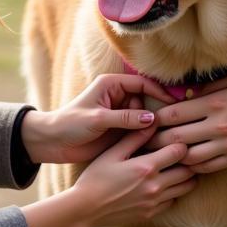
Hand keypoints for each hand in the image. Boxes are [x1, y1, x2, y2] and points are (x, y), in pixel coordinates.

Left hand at [20, 73, 172, 163]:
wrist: (53, 143)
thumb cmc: (70, 124)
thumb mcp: (98, 119)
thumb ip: (125, 118)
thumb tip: (152, 119)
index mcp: (111, 85)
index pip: (141, 83)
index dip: (158, 92)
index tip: (173, 104)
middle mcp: (118, 97)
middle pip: (147, 99)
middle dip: (158, 109)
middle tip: (172, 124)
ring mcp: (120, 114)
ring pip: (145, 116)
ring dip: (154, 124)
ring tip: (166, 135)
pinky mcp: (120, 130)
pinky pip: (139, 130)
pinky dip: (147, 135)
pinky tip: (157, 143)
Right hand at [72, 126, 196, 226]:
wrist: (85, 209)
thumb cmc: (95, 178)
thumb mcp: (112, 154)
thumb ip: (135, 138)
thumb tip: (153, 121)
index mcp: (146, 167)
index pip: (179, 151)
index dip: (180, 143)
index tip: (176, 139)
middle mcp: (155, 186)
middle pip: (188, 171)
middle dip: (188, 160)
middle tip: (182, 153)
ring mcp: (154, 203)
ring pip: (185, 188)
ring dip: (185, 177)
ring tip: (177, 167)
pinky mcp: (151, 214)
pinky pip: (173, 202)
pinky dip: (174, 192)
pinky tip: (164, 184)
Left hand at [148, 72, 226, 173]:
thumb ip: (209, 87)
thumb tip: (185, 94)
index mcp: (214, 103)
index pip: (174, 113)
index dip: (156, 118)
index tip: (148, 120)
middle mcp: (217, 125)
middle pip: (176, 137)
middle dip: (156, 141)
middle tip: (144, 142)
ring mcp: (226, 145)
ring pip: (188, 157)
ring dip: (173, 156)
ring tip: (163, 155)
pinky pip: (207, 168)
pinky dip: (193, 167)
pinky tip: (186, 163)